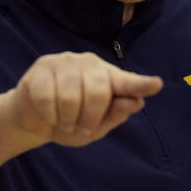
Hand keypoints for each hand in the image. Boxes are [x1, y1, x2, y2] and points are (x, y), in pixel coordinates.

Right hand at [7, 52, 162, 146]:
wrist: (34, 121)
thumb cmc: (69, 122)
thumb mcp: (95, 128)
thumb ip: (114, 115)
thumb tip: (136, 102)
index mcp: (108, 78)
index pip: (128, 82)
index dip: (141, 84)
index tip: (156, 85)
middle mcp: (89, 64)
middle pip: (98, 92)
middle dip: (89, 119)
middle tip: (80, 128)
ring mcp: (65, 62)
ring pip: (70, 96)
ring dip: (66, 120)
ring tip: (63, 122)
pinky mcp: (42, 67)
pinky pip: (47, 97)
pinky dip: (48, 116)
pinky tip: (48, 115)